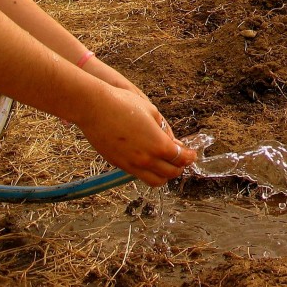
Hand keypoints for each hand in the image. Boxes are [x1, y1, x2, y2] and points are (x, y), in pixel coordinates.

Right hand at [76, 87, 195, 186]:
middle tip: (182, 159)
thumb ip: (166, 131)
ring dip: (165, 174)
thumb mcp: (153, 113)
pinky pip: (139, 176)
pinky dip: (149, 172)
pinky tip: (150, 160)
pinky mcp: (118, 165)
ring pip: (155, 181)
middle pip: (171, 173)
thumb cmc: (125, 104)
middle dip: (180, 167)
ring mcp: (131, 164)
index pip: (180, 158)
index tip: (192, 154)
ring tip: (167, 163)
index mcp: (158, 145)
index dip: (189, 157)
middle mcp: (146, 159)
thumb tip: (174, 143)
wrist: (95, 108)